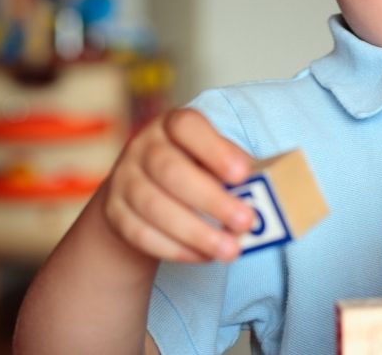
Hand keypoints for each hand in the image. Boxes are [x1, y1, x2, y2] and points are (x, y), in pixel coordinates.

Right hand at [101, 108, 255, 262]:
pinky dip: (176, 249)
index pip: (187, 126)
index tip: (243, 174)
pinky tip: (204, 256)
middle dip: (211, 200)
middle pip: (170, 171)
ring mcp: (123, 179)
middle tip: (245, 222)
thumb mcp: (213, 158)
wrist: (141, 192)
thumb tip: (267, 193)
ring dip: (196, 232)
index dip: (215, 149)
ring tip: (231, 250)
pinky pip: (141, 234)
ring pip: (154, 207)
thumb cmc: (195, 169)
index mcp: (173, 125)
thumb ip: (234, 170)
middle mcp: (143, 147)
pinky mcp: (114, 213)